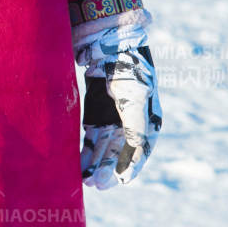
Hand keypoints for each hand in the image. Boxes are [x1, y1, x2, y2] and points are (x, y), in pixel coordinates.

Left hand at [78, 30, 160, 190]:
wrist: (109, 42)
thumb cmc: (128, 70)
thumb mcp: (135, 98)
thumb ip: (136, 125)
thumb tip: (136, 150)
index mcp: (148, 118)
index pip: (141, 149)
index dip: (131, 166)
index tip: (120, 181)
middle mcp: (131, 121)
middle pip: (119, 151)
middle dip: (108, 168)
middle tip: (96, 184)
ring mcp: (112, 117)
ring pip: (104, 147)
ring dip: (96, 163)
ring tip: (86, 180)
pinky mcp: (95, 112)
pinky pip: (92, 137)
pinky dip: (87, 150)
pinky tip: (79, 164)